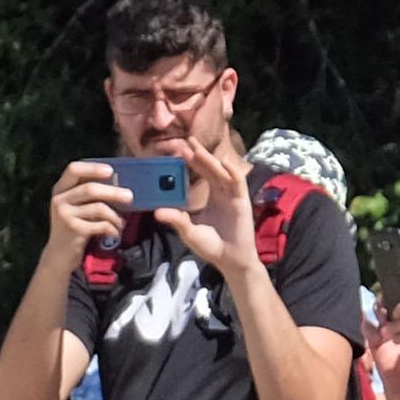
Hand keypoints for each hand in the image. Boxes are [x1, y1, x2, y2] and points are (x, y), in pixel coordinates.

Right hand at [46, 159, 126, 255]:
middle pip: (90, 189)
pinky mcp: (73, 230)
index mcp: (60, 188)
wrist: (59, 254)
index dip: (93, 168)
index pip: (73, 169)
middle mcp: (59, 200)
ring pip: (98, 208)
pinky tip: (115, 232)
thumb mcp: (75, 205)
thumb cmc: (74, 224)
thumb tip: (119, 181)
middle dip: (113, 192)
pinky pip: (100, 225)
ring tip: (122, 222)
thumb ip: (89, 193)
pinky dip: (112, 228)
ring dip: (115, 215)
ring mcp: (64, 215)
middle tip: (130, 196)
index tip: (110, 171)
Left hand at [153, 141, 258, 272]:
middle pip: (210, 169)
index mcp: (211, 196)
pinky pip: (237, 183)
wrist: (229, 260)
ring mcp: (232, 196)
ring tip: (196, 147)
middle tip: (186, 140)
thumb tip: (157, 211)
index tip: (179, 151)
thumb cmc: (211, 246)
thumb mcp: (189, 231)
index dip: (192, 162)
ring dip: (210, 160)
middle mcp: (222, 192)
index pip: (201, 174)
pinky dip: (232, 172)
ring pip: (221, 172)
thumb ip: (176, 220)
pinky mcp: (242, 202)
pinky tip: (223, 162)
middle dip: (199, 154)